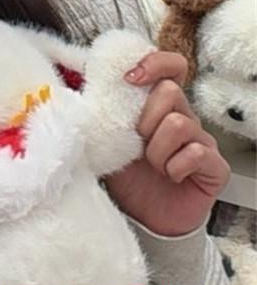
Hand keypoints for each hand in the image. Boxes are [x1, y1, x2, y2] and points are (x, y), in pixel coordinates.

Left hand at [104, 51, 230, 235]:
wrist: (145, 221)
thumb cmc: (129, 180)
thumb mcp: (106, 144)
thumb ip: (98, 117)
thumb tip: (70, 94)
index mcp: (159, 107)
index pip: (171, 67)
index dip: (155, 63)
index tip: (129, 78)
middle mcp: (184, 118)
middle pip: (170, 91)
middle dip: (145, 118)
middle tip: (137, 141)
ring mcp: (202, 141)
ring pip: (180, 122)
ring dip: (157, 148)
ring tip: (153, 165)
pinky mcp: (214, 166)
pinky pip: (197, 153)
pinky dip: (175, 166)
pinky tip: (170, 176)